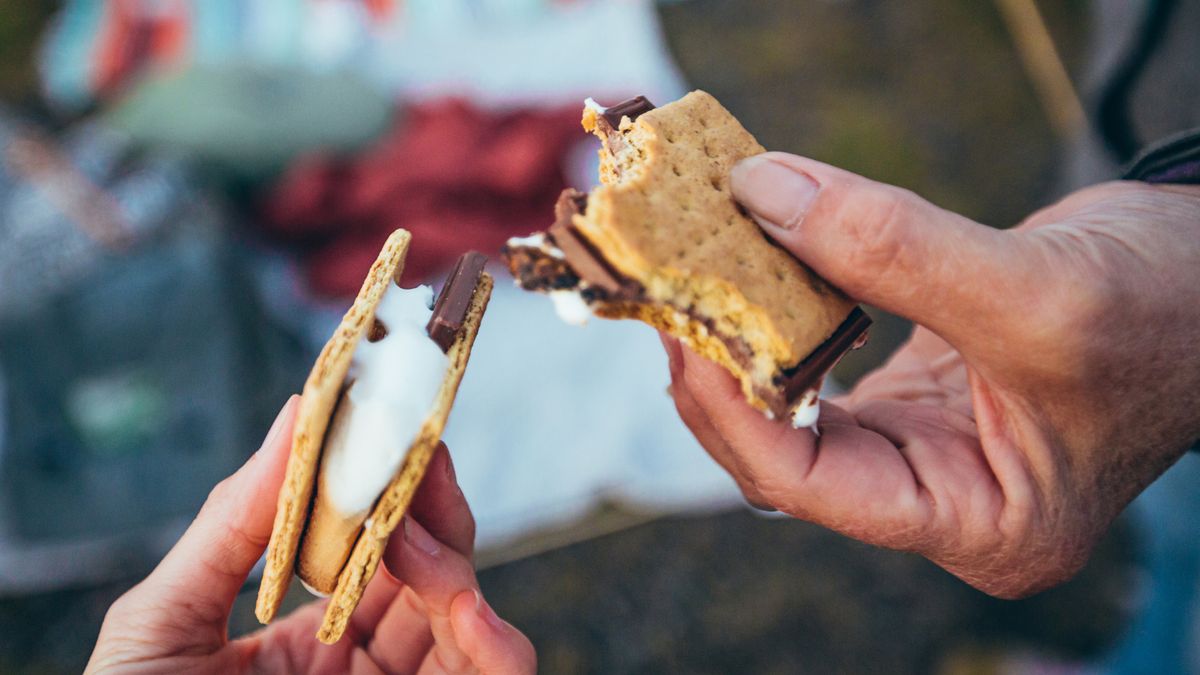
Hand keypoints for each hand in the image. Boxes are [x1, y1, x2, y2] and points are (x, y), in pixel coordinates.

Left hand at [86, 396, 535, 673]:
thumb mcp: (162, 625)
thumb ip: (234, 524)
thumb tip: (295, 415)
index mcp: (301, 633)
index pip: (368, 546)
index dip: (389, 484)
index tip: (395, 424)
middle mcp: (361, 663)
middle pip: (432, 571)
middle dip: (434, 511)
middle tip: (425, 463)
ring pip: (471, 623)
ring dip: (462, 573)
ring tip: (430, 552)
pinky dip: (495, 642)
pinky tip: (471, 612)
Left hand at [664, 151, 1199, 597]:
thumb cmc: (1171, 312)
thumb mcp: (1037, 288)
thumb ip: (896, 248)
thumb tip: (764, 194)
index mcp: (979, 523)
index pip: (810, 487)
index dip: (731, 408)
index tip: (682, 327)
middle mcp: (938, 496)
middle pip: (784, 448)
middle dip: (719, 367)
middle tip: (667, 288)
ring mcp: (921, 444)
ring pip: (792, 402)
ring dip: (740, 334)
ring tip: (691, 271)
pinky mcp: (913, 390)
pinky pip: (820, 358)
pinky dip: (780, 309)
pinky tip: (752, 262)